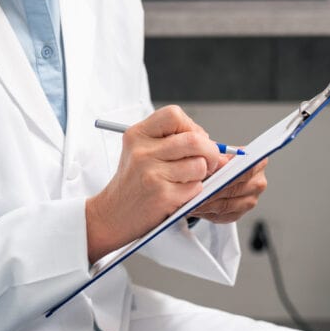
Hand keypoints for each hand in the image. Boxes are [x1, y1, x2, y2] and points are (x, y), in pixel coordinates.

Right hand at [85, 105, 219, 262]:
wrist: (110, 215)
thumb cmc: (133, 182)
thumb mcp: (142, 151)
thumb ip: (174, 142)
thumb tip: (219, 148)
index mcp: (137, 134)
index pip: (174, 115)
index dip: (191, 126)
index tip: (194, 138)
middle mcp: (142, 152)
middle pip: (194, 140)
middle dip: (210, 151)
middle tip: (209, 160)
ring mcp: (152, 174)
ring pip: (199, 165)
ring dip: (201, 174)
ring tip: (186, 179)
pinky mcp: (162, 196)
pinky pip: (196, 187)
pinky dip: (193, 191)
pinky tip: (178, 193)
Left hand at [191, 157, 268, 223]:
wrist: (220, 173)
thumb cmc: (219, 162)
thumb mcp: (217, 153)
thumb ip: (217, 156)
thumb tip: (215, 161)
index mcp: (258, 163)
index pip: (245, 170)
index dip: (226, 174)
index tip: (209, 176)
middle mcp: (258, 183)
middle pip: (234, 190)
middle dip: (212, 191)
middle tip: (194, 191)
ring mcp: (250, 201)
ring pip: (225, 206)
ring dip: (206, 204)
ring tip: (191, 199)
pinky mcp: (238, 214)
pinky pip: (221, 216)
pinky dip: (206, 212)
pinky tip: (196, 206)